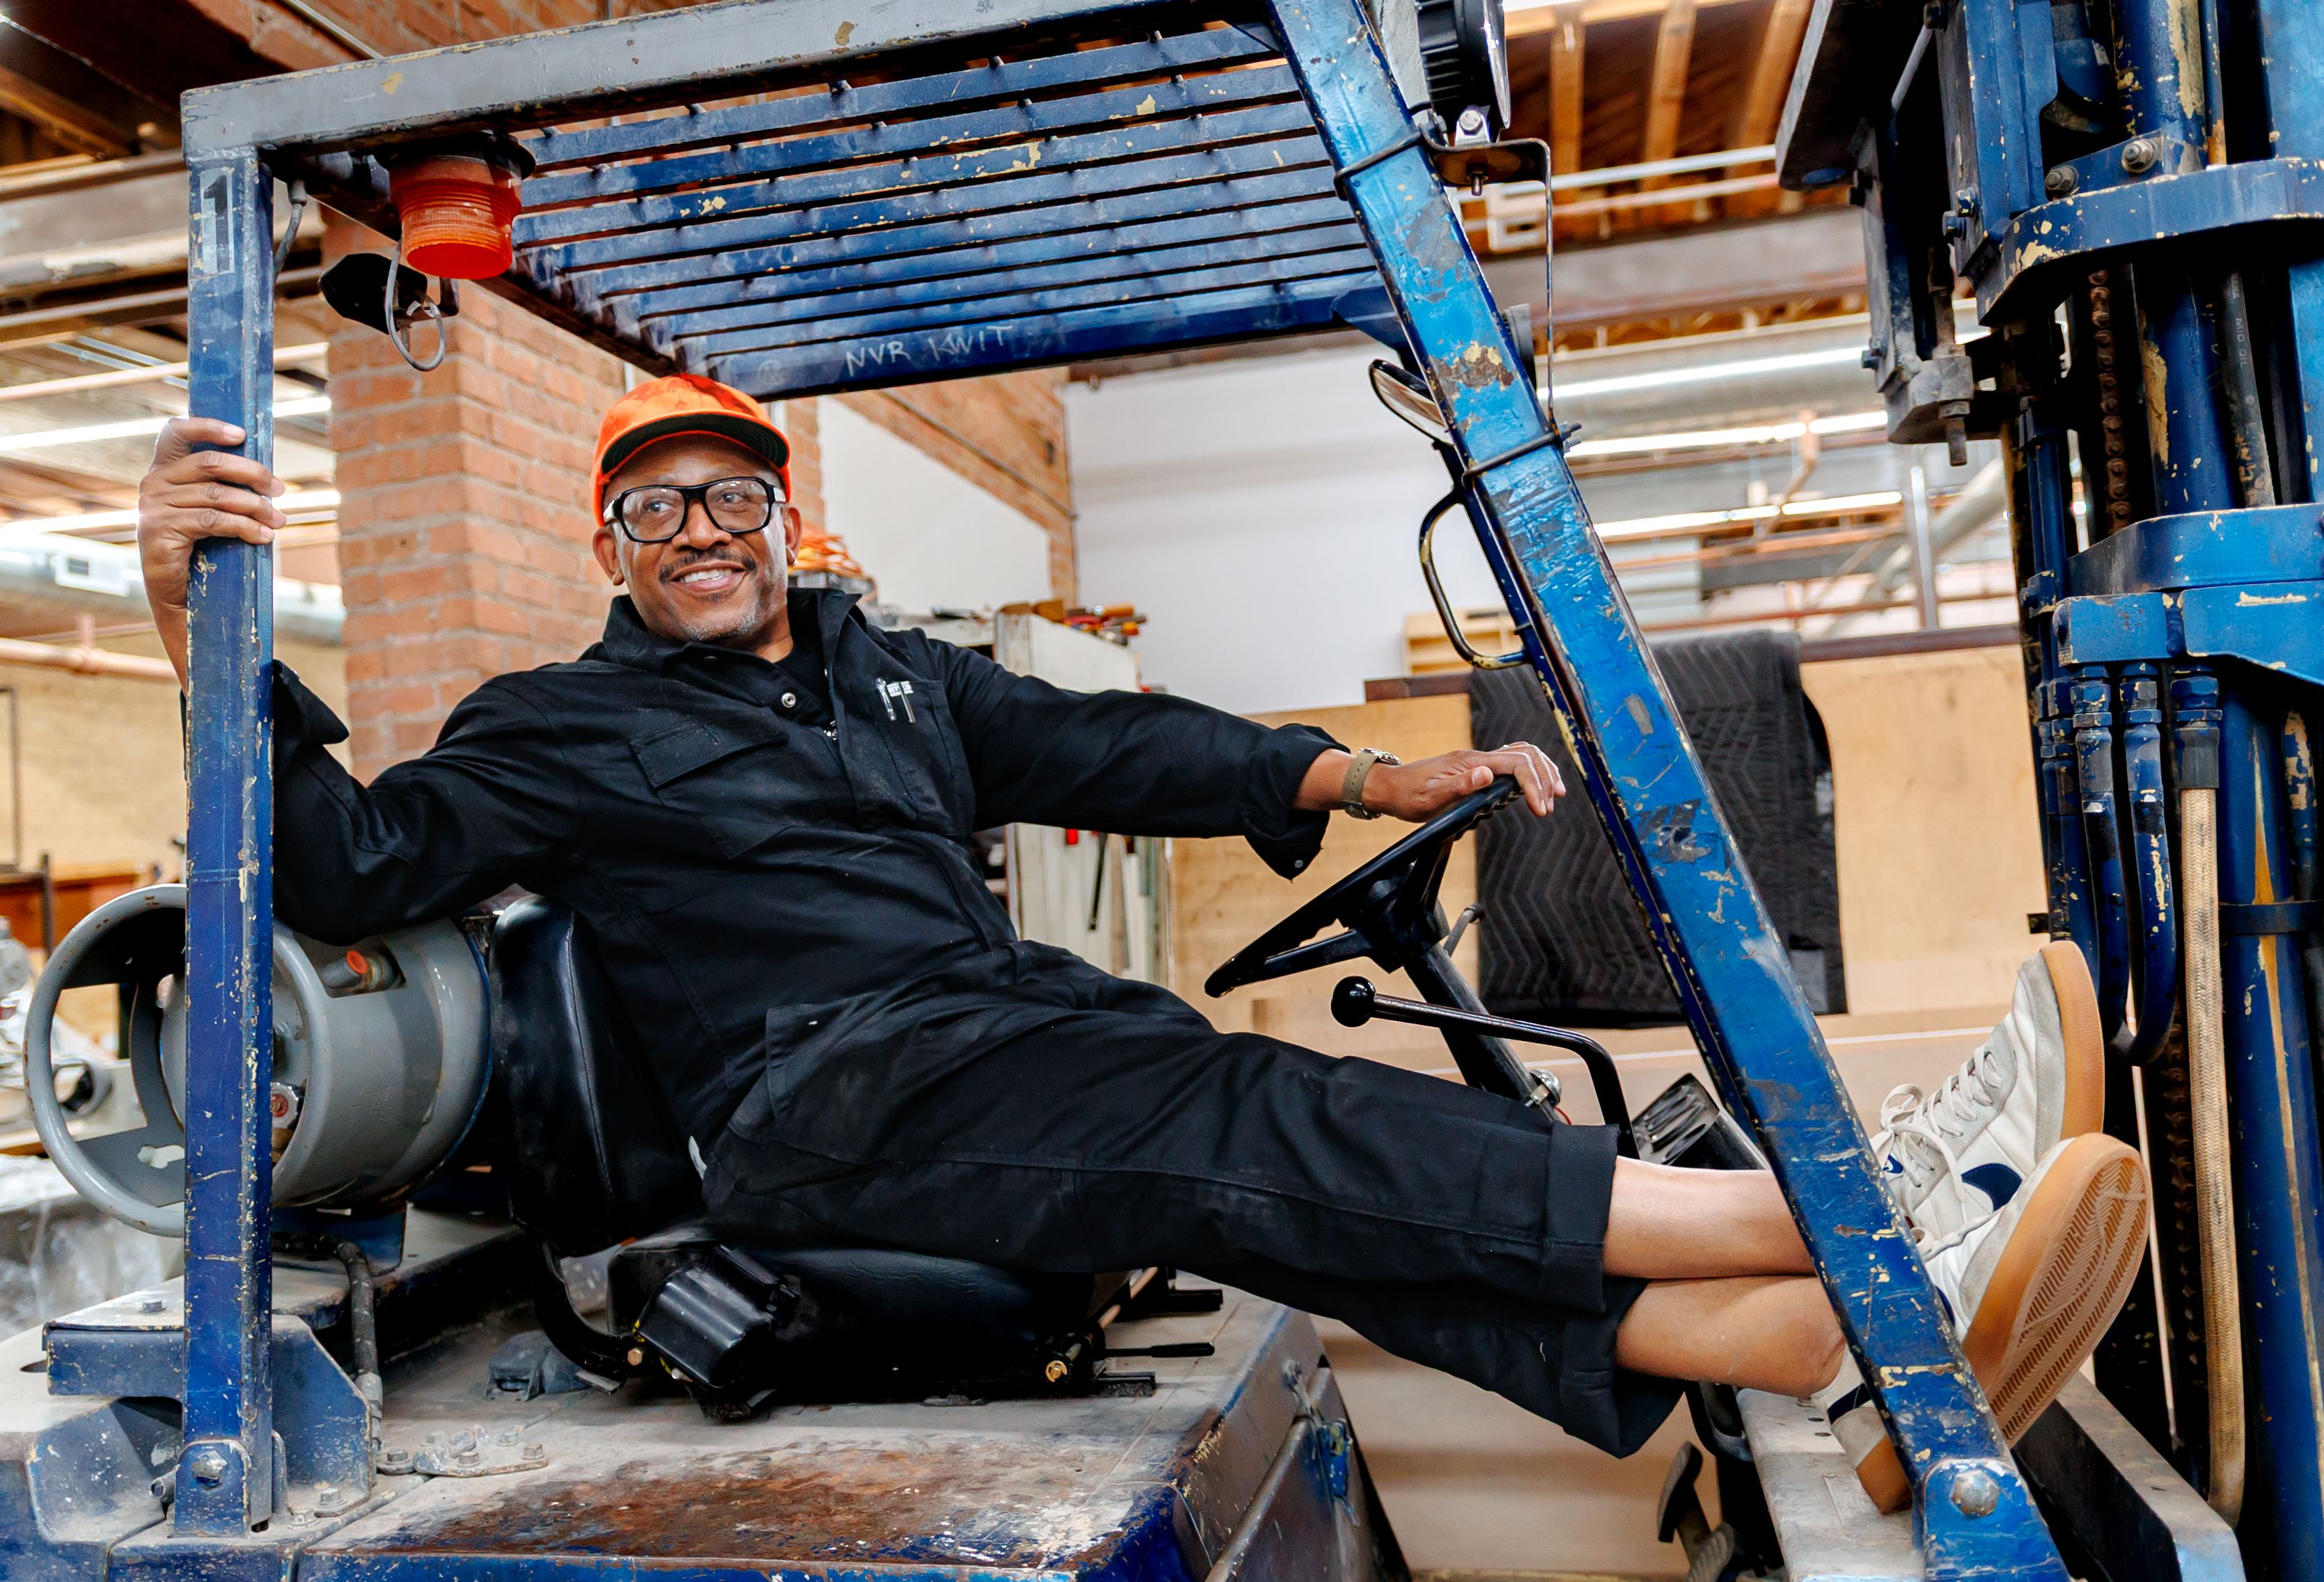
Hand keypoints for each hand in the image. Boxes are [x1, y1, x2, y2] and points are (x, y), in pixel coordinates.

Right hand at [136, 418, 283, 615]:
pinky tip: (264, 536)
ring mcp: (154, 506)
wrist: (178, 591)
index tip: (241, 433)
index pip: (176, 432)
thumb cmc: (200, 546)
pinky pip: (213, 521)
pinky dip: (245, 527)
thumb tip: (266, 475)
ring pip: (217, 495)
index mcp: (164, 470)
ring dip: (256, 507)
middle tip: (278, 489)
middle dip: (251, 473)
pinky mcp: (160, 529)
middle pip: (209, 462)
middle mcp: (154, 482)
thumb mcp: (209, 508)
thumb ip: (222, 486)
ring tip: (278, 519)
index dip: (208, 427)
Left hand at [1366, 743, 1563, 819]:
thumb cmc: (1407, 796)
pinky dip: (1529, 772)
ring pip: (1521, 755)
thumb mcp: (1429, 797)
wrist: (1389, 787)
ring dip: (1541, 771)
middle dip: (1545, 777)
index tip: (1540, 809)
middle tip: (1551, 804)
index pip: (1516, 763)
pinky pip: (1511, 762)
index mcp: (1470, 762)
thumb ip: (1459, 786)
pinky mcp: (1476, 768)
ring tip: (1553, 794)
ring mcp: (1477, 761)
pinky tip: (1533, 787)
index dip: (1533, 784)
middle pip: (1525, 755)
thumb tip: (1487, 774)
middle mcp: (1477, 757)